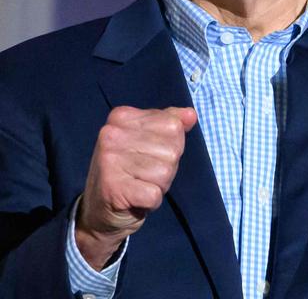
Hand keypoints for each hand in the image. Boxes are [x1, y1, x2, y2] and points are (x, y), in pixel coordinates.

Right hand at [75, 106, 196, 268]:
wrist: (99, 210)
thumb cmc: (131, 171)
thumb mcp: (149, 140)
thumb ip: (171, 123)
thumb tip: (190, 115)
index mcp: (121, 117)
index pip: (173, 125)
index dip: (170, 145)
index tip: (148, 154)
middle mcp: (111, 134)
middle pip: (172, 150)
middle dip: (166, 167)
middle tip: (143, 174)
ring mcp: (109, 161)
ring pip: (165, 172)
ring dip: (158, 184)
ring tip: (138, 185)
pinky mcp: (113, 187)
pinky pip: (155, 194)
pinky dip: (151, 201)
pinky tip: (134, 199)